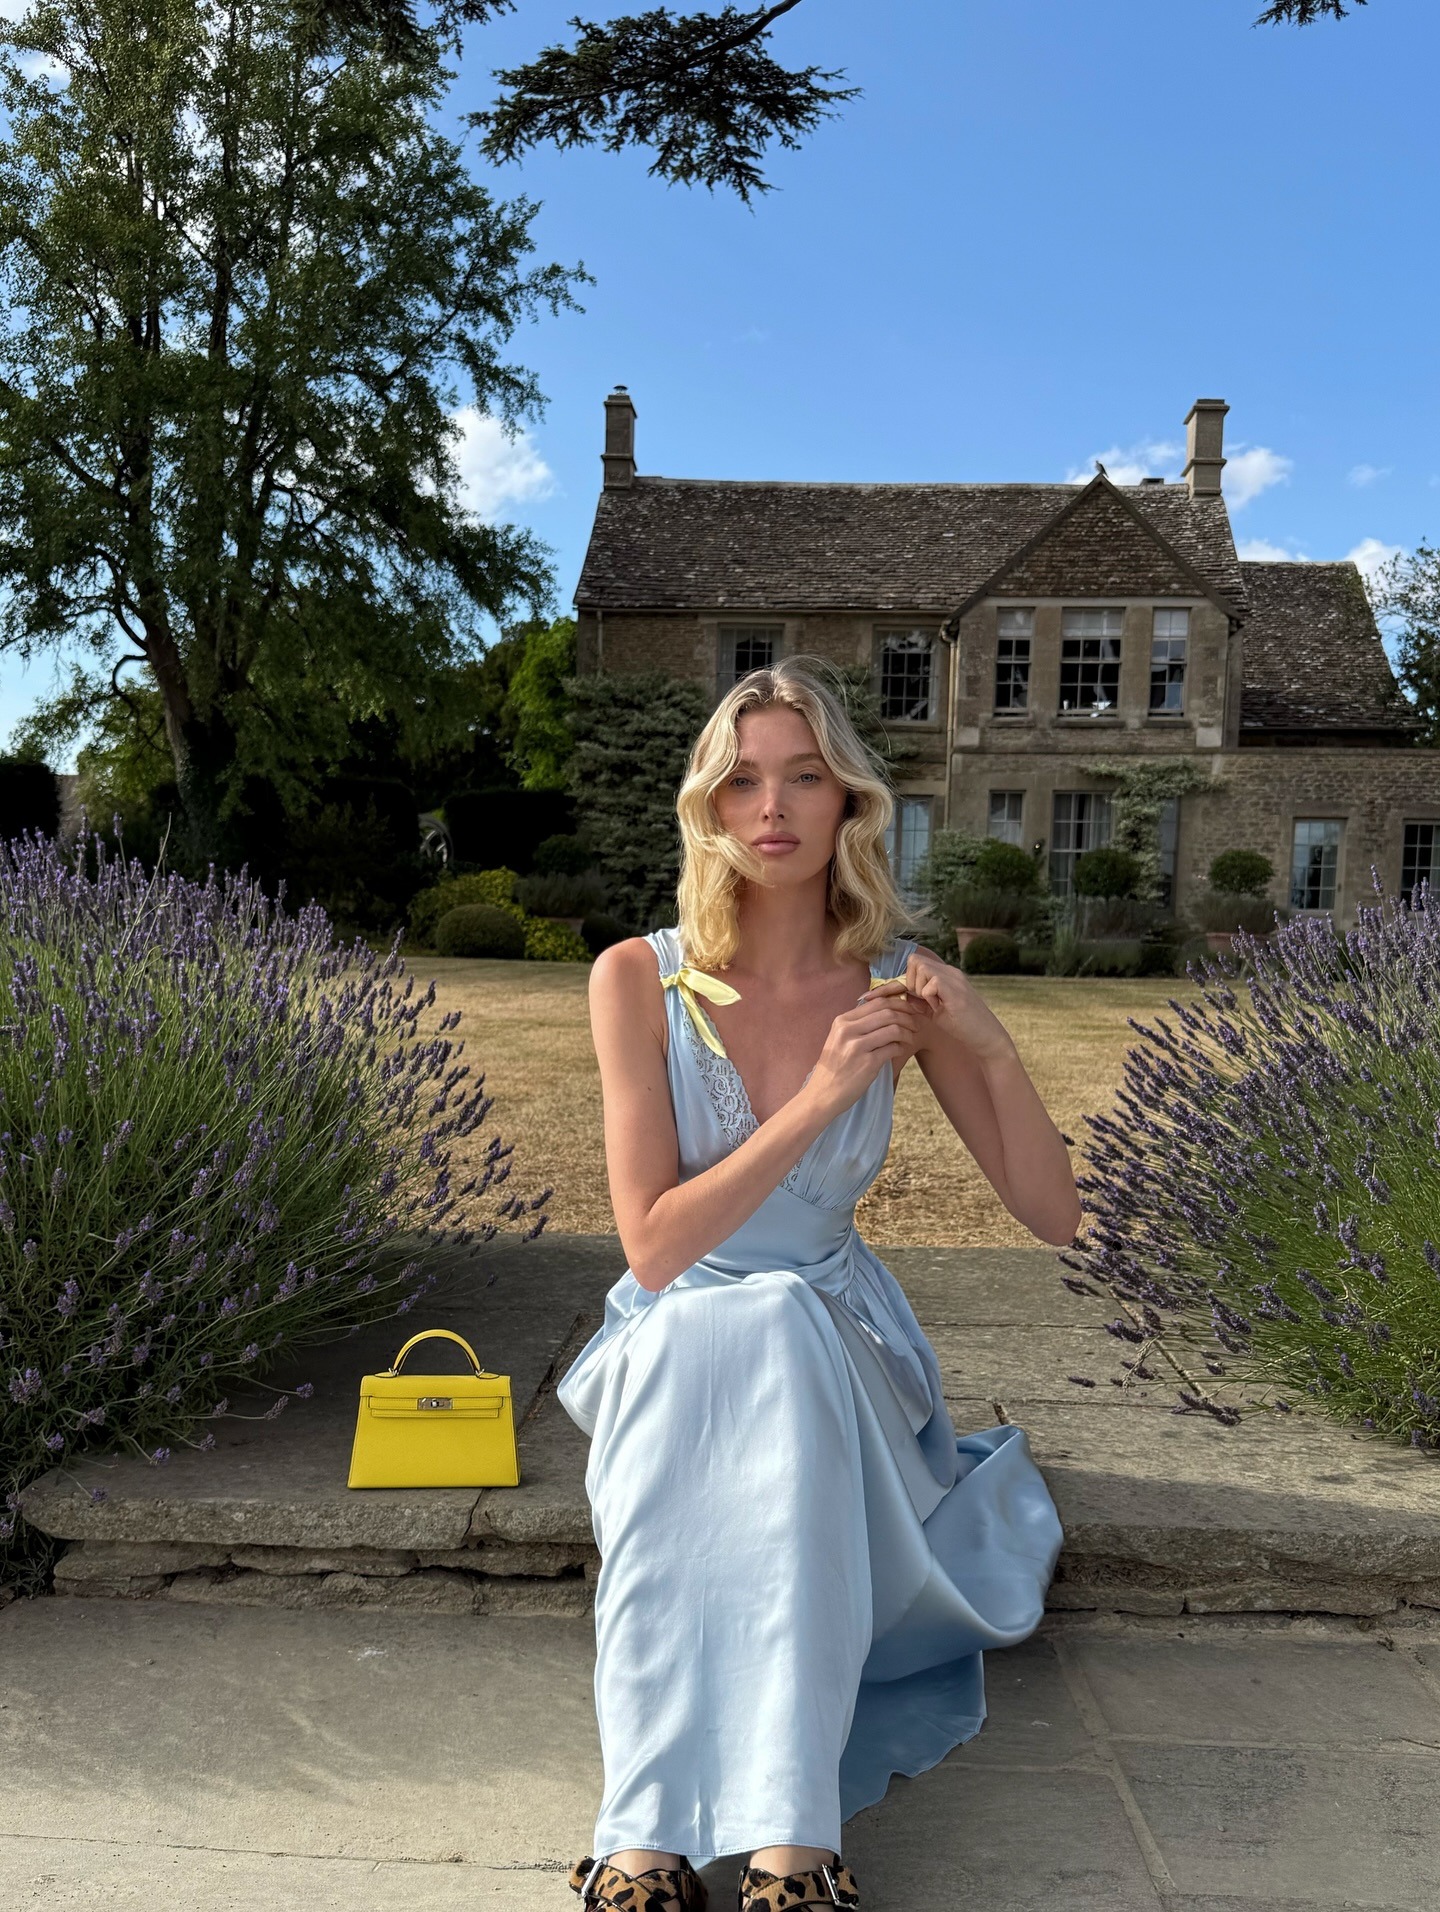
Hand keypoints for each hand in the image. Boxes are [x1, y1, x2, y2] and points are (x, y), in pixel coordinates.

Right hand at [804, 990, 929, 1121]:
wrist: (823, 1094)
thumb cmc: (835, 1066)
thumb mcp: (839, 1039)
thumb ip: (857, 1025)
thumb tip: (885, 1011)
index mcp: (842, 1021)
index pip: (876, 1002)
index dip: (898, 1003)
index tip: (908, 1009)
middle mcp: (848, 1030)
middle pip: (887, 1012)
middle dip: (907, 1016)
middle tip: (915, 1024)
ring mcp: (857, 1047)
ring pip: (893, 1029)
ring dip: (907, 1033)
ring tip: (910, 1038)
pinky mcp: (867, 1064)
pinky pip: (893, 1048)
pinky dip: (901, 1048)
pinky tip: (901, 1050)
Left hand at [862, 945, 1014, 1062]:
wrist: (987, 1038)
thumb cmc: (962, 1026)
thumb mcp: (934, 1011)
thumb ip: (918, 1000)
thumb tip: (899, 995)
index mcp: (944, 975)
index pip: (913, 967)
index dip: (892, 982)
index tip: (870, 997)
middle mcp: (949, 972)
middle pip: (914, 961)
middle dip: (909, 982)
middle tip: (920, 1001)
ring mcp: (954, 978)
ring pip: (920, 968)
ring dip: (919, 989)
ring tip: (932, 1004)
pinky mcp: (956, 989)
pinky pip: (931, 982)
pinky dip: (929, 996)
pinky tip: (940, 1007)